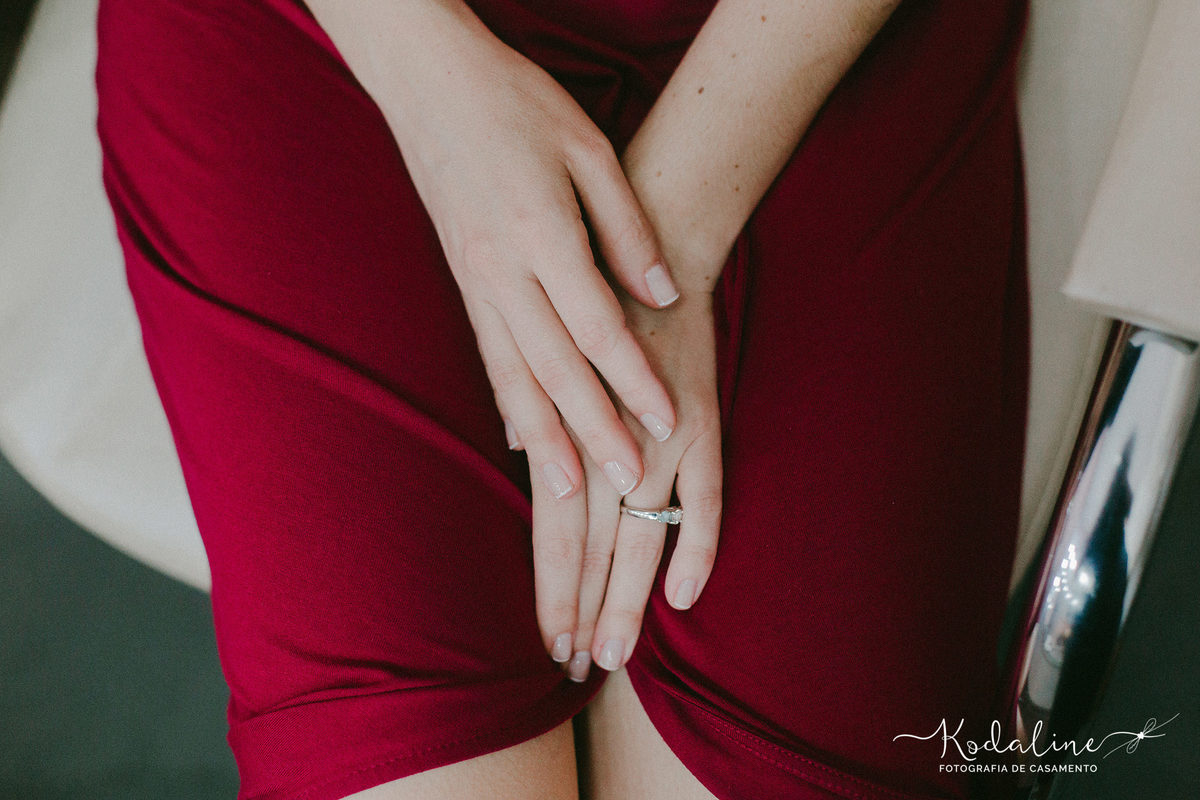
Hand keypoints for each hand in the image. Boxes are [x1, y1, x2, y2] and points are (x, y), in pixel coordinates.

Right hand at [363, 3, 681, 500]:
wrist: (429, 82)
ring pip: (513, 374)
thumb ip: (628, 228)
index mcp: (539, 231)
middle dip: (595, 429)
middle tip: (628, 483)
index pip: (597, 324)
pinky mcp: (463, 284)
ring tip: (568, 490)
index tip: (668, 422)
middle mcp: (500, 268)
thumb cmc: (517, 103)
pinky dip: (510, 404)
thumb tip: (664, 295)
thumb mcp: (590, 149)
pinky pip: (490, 356)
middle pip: (554, 366)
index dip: (634, 378)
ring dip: (544, 437)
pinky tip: (524, 440)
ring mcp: (474, 281)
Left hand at [529, 293, 722, 678]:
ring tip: (616, 653)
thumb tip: (516, 447)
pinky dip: (696, 545)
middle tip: (579, 668)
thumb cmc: (591, 296)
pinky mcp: (704, 420)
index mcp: (564, 426)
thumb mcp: (548, 346)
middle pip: (591, 545)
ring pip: (640, 534)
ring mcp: (660, 434)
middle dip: (584, 611)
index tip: (549, 642)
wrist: (653, 238)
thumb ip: (537, 405)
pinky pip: (706, 496)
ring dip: (627, 597)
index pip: (551, 531)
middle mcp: (607, 438)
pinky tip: (681, 596)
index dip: (551, 592)